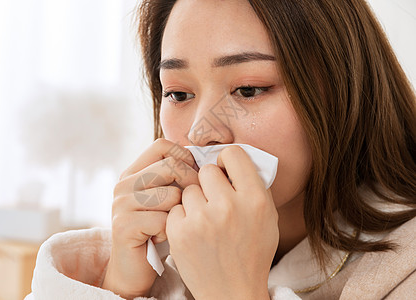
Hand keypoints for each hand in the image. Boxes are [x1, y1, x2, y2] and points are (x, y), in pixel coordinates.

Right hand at [102, 138, 198, 298]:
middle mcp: (124, 184)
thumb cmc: (157, 230)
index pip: (162, 146)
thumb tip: (207, 161)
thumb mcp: (165, 198)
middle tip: (194, 204)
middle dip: (191, 184)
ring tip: (171, 224)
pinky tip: (161, 238)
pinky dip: (170, 231)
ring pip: (171, 194)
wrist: (133, 269)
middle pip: (170, 167)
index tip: (194, 176)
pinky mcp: (124, 226)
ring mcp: (121, 204)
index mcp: (133, 172)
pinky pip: (165, 219)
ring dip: (179, 213)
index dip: (184, 157)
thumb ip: (175, 178)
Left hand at [166, 145, 277, 299]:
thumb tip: (233, 160)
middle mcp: (229, 207)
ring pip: (189, 189)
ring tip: (205, 221)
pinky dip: (182, 218)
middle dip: (210, 182)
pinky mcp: (180, 233)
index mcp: (255, 200)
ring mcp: (202, 220)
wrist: (232, 291)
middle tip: (214, 199)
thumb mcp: (267, 218)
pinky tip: (194, 232)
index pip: (233, 154)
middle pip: (207, 170)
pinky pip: (176, 208)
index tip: (225, 170)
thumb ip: (254, 186)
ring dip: (195, 201)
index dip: (227, 160)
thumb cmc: (252, 252)